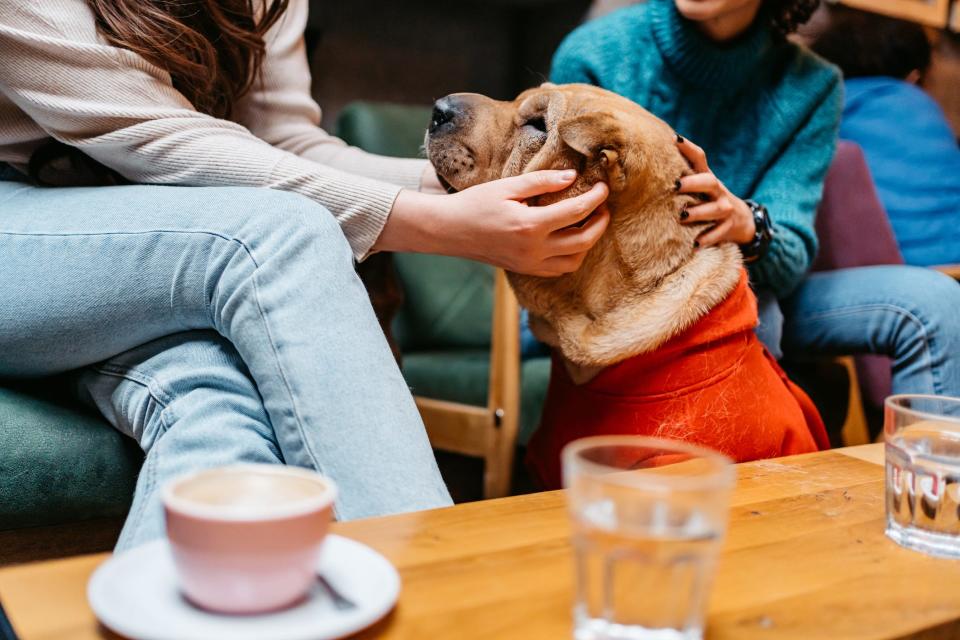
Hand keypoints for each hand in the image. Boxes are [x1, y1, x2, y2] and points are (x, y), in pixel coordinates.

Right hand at [380, 170, 609, 276]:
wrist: (449, 231)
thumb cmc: (475, 204)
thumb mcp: (507, 186)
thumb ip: (542, 182)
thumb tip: (572, 177)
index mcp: (530, 225)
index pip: (577, 212)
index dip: (596, 198)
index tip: (604, 187)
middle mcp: (534, 250)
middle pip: (583, 240)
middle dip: (600, 223)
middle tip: (604, 207)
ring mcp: (530, 264)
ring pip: (574, 260)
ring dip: (588, 242)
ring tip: (590, 222)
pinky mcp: (525, 270)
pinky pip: (558, 269)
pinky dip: (572, 256)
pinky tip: (570, 238)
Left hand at [676, 137, 754, 246]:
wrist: (743, 221)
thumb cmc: (710, 201)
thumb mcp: (701, 187)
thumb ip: (683, 176)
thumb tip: (651, 161)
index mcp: (707, 179)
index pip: (700, 158)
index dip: (689, 148)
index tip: (674, 139)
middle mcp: (717, 191)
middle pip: (709, 182)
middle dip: (693, 183)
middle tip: (676, 186)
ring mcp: (725, 209)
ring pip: (715, 209)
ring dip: (698, 212)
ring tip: (682, 216)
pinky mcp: (729, 228)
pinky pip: (719, 233)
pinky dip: (707, 238)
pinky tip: (695, 244)